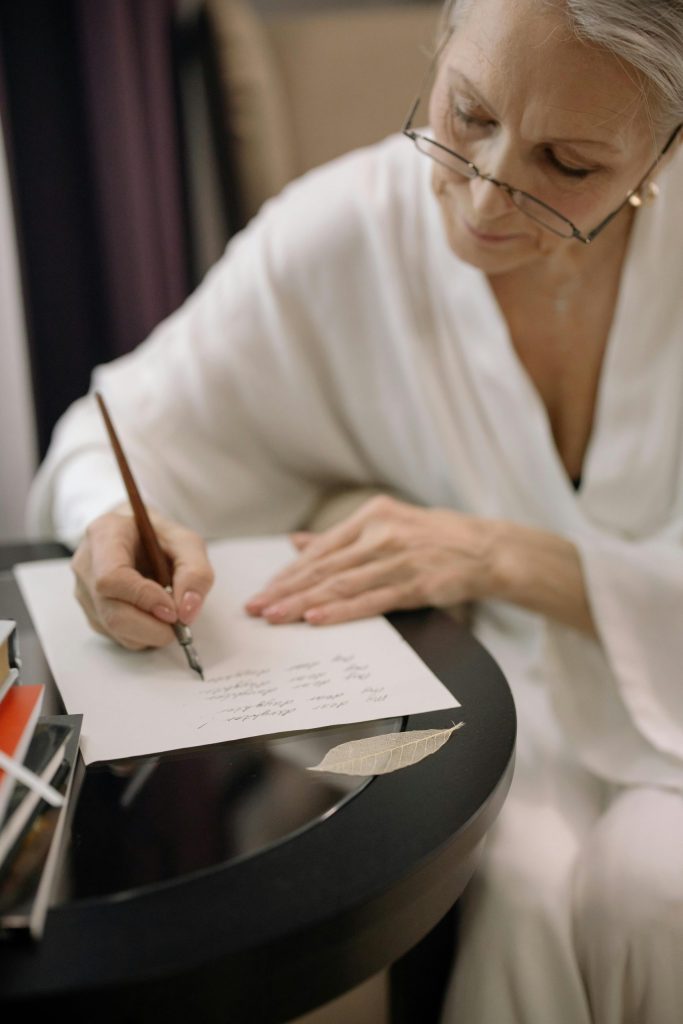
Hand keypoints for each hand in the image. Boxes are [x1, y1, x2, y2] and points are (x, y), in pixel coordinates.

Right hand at [71, 507, 213, 649]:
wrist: (136, 538)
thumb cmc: (158, 538)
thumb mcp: (187, 543)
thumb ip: (196, 572)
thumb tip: (187, 611)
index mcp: (105, 535)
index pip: (112, 577)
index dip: (144, 599)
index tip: (172, 610)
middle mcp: (86, 565)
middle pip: (112, 612)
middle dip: (152, 627)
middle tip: (179, 624)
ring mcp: (84, 591)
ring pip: (115, 630)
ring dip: (150, 633)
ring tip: (168, 612)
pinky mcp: (90, 613)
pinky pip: (117, 636)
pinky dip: (143, 635)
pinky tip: (152, 613)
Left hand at [245, 495, 496, 625]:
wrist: (488, 549)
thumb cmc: (436, 539)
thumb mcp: (388, 525)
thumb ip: (342, 537)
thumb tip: (297, 542)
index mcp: (372, 516)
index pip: (320, 548)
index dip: (289, 572)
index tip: (264, 589)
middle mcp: (381, 533)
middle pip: (324, 566)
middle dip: (286, 589)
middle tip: (256, 607)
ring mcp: (399, 558)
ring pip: (341, 584)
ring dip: (304, 603)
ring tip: (276, 617)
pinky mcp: (416, 583)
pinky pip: (371, 600)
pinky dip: (341, 610)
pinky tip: (317, 618)